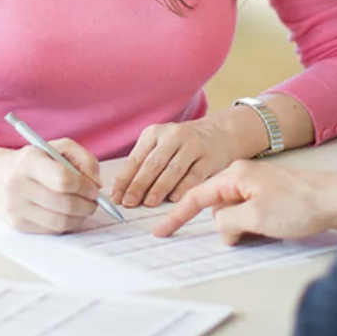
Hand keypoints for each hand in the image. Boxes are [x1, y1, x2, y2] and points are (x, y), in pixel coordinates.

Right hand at [0, 138, 102, 233]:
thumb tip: (96, 184)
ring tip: (84, 207)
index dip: (85, 186)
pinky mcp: (18, 225)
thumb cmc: (34, 161)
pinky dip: (67, 224)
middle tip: (94, 201)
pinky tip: (69, 213)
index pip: (63, 180)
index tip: (94, 188)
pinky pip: (52, 230)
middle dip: (87, 204)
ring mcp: (16, 208)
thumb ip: (83, 159)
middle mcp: (18, 185)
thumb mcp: (57, 148)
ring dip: (80, 217)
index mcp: (29, 162)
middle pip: (65, 204)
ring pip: (61, 222)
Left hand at [110, 116, 246, 208]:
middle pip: (153, 164)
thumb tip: (122, 191)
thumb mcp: (161, 146)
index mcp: (155, 133)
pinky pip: (194, 176)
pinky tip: (174, 199)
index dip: (125, 179)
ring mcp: (193, 146)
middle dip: (139, 185)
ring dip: (159, 188)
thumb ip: (144, 164)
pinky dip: (183, 188)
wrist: (220, 133)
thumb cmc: (182, 145)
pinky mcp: (209, 158)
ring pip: (173, 170)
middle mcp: (174, 136)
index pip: (136, 159)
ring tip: (148, 203)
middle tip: (129, 202)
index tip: (116, 197)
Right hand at [152, 161, 336, 243]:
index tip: (160, 231)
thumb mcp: (255, 217)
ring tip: (268, 229)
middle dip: (225, 227)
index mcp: (236, 173)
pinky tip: (272, 230)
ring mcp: (260, 186)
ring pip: (236, 214)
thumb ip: (227, 223)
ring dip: (243, 229)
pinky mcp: (273, 197)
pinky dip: (255, 227)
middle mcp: (246, 175)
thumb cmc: (300, 204)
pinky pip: (251, 216)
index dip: (176, 215)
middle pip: (218, 208)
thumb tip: (221, 229)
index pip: (197, 195)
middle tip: (249, 233)